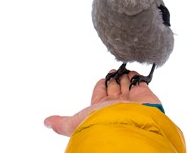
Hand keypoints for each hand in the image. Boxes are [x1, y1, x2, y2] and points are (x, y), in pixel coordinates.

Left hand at [44, 70, 161, 135]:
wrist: (130, 123)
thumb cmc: (104, 122)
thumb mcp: (77, 122)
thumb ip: (62, 123)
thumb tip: (46, 122)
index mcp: (101, 109)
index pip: (100, 93)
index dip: (100, 85)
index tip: (102, 79)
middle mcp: (116, 104)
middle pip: (113, 87)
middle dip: (112, 79)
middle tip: (112, 71)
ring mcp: (131, 99)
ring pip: (125, 83)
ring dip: (123, 76)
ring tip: (122, 69)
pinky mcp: (144, 94)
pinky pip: (139, 82)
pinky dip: (135, 76)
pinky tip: (131, 72)